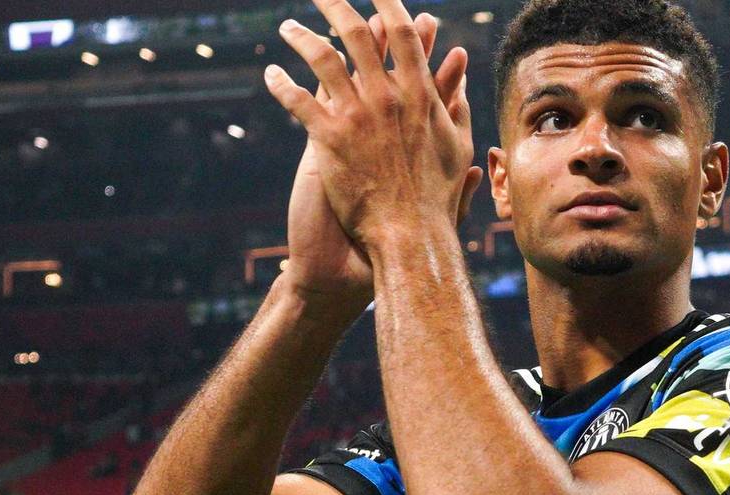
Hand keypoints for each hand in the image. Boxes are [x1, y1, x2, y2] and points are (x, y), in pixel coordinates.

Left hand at [267, 0, 482, 256]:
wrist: (407, 237)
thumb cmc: (434, 200)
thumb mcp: (457, 150)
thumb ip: (457, 113)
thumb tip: (459, 87)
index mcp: (419, 95)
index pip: (402, 35)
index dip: (387, 5)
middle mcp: (387, 97)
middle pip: (358, 35)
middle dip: (335, 5)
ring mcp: (357, 116)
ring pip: (322, 58)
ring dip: (302, 36)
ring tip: (287, 26)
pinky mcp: (328, 139)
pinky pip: (296, 100)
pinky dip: (280, 84)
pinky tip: (270, 75)